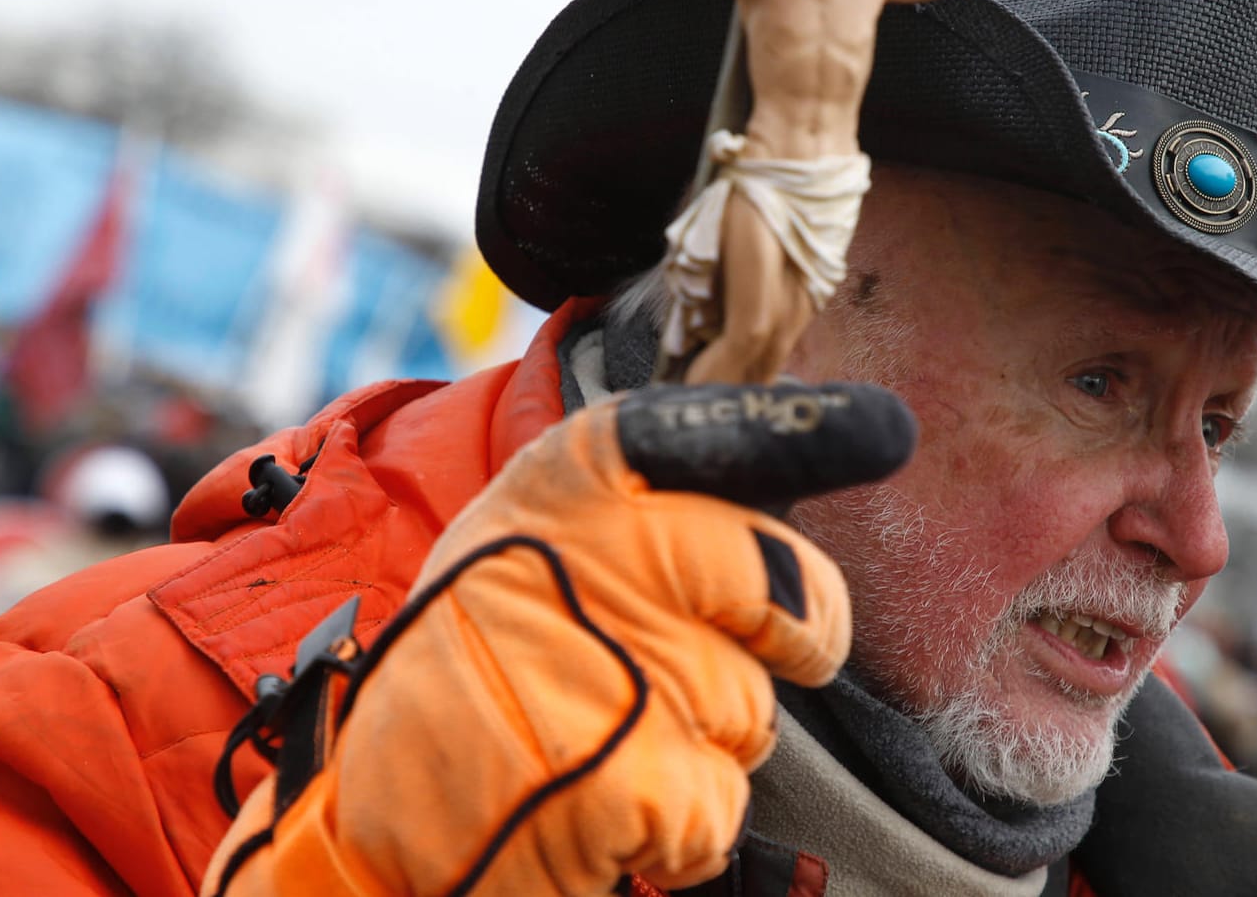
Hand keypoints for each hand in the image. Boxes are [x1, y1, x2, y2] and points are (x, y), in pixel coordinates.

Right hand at [204, 382, 914, 896]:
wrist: (372, 807)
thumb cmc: (469, 663)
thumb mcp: (525, 539)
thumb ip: (637, 506)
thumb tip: (777, 473)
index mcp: (573, 482)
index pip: (713, 434)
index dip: (807, 430)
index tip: (884, 429)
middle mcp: (606, 554)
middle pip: (791, 597)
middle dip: (793, 639)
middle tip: (729, 660)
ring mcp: (628, 665)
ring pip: (753, 715)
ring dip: (701, 745)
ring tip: (601, 738)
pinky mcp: (640, 778)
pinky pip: (720, 805)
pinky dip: (677, 827)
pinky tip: (598, 802)